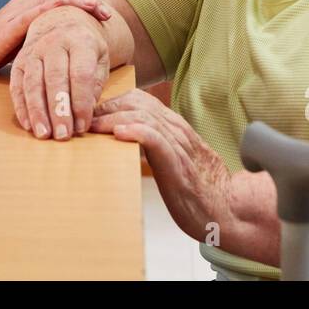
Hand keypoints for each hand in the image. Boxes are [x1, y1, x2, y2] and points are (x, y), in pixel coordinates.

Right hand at [0, 0, 109, 75]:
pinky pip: (33, 11)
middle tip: (107, 13)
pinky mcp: (10, 22)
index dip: (89, 0)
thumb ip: (52, 31)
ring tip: (95, 8)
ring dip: (76, 1)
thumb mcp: (33, 35)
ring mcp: (20, 8)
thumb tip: (81, 41)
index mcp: (36, 0)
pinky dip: (50, 8)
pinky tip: (63, 9)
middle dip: (88, 0)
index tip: (107, 14)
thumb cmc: (3, 45)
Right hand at [10, 4, 110, 140]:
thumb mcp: (99, 58)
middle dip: (58, 110)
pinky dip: (22, 106)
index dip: (81, 102)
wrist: (62, 19)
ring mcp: (33, 50)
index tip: (83, 125)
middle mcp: (54, 42)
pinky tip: (29, 124)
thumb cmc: (85, 45)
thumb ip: (94, 84)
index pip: (80, 74)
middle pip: (55, 79)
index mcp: (80, 39)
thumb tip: (84, 113)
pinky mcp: (19, 60)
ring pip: (33, 83)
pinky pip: (17, 85)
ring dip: (38, 111)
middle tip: (63, 135)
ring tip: (44, 134)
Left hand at [90, 89, 232, 241]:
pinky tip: (119, 134)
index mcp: (174, 126)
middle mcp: (176, 129)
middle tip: (82, 117)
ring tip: (92, 125)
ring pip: (143, 117)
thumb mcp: (174, 158)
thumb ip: (155, 144)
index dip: (112, 101)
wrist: (227, 208)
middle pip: (136, 103)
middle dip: (106, 107)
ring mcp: (178, 144)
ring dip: (113, 118)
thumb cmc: (199, 188)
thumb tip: (123, 139)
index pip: (139, 99)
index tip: (89, 112)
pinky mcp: (178, 163)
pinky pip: (156, 139)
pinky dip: (136, 132)